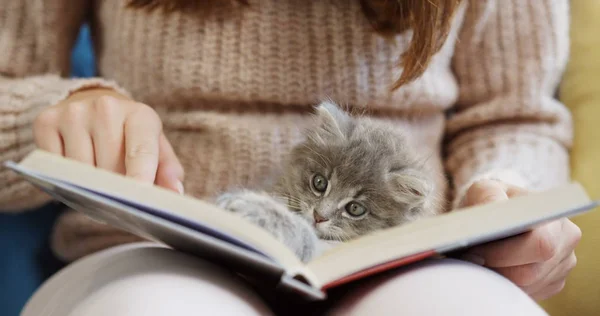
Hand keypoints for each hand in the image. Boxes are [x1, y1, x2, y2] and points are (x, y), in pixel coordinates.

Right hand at [33, 88, 183, 192]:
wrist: (93, 104)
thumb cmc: (131, 135)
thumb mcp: (156, 146)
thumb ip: (168, 171)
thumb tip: (175, 194)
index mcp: (140, 114)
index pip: (141, 150)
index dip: (141, 174)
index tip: (139, 195)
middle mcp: (106, 107)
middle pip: (109, 167)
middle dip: (114, 189)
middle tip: (118, 194)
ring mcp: (73, 113)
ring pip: (79, 171)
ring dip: (88, 187)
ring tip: (97, 182)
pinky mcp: (46, 121)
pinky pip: (53, 167)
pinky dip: (63, 178)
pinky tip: (74, 171)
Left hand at [459, 179, 581, 300]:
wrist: (499, 215)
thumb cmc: (491, 201)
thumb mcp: (485, 189)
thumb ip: (488, 197)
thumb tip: (492, 213)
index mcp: (553, 215)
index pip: (539, 244)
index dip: (504, 253)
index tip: (475, 251)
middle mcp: (566, 240)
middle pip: (530, 272)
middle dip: (495, 269)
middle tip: (470, 260)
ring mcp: (563, 264)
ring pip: (526, 286)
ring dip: (497, 278)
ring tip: (477, 263)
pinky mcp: (554, 282)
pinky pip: (527, 293)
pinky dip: (505, 285)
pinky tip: (493, 269)